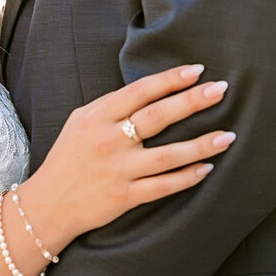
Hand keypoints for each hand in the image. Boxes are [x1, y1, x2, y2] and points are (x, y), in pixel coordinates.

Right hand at [23, 65, 234, 247]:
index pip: (139, 91)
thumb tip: (150, 91)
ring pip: (168, 156)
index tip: (197, 70)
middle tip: (221, 89)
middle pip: (158, 117)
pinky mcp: (124, 197)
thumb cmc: (67, 157)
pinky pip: (163, 186)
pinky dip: (187, 178)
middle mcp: (108, 141)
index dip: (169, 79)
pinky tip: (207, 168)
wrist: (47, 204)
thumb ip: (111, 106)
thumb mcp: (80, 121)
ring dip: (201, 145)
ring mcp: (118, 170)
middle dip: (192, 101)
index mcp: (97, 117)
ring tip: (228, 136)